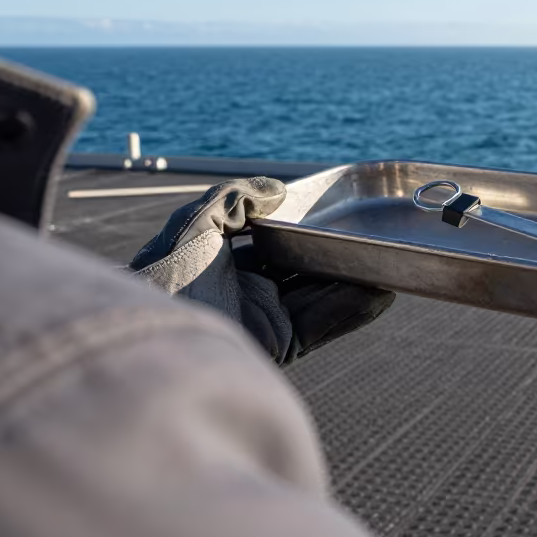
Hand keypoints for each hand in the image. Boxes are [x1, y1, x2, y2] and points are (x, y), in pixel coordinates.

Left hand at [130, 177, 393, 363]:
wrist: (151, 339)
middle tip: (367, 234)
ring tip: (386, 262)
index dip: (298, 226)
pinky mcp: (277, 346)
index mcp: (217, 262)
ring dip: (351, 280)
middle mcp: (241, 292)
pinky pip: (323, 323)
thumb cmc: (163, 276)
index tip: (327, 211)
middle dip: (332, 253)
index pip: (267, 240)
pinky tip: (380, 292)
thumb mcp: (193, 222)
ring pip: (317, 294)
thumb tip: (277, 190)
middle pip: (298, 267)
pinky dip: (353, 309)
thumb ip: (234, 198)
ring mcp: (261, 320)